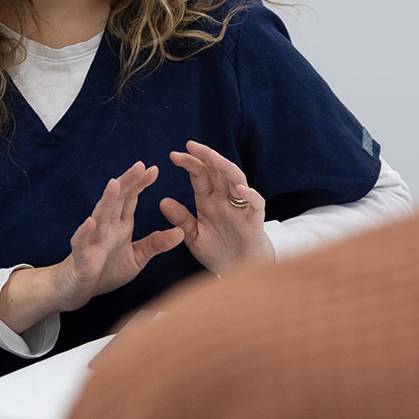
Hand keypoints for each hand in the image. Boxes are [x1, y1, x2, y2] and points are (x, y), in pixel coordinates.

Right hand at [0, 161, 185, 332]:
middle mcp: (105, 228)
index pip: (130, 199)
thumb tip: (180, 232)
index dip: (140, 184)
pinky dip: (84, 232)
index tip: (154, 169)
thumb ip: (156, 244)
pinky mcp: (81, 258)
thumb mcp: (137, 258)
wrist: (75, 291)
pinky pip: (81, 243)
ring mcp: (92, 241)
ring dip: (106, 201)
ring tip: (114, 184)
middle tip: (140, 165)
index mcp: (119, 226)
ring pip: (99, 216)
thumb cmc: (104, 271)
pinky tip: (90, 222)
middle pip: (116, 201)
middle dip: (127, 182)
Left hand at [159, 140, 273, 275]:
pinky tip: (239, 190)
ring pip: (237, 179)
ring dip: (225, 167)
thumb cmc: (219, 253)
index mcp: (209, 201)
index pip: (200, 175)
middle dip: (205, 156)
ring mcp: (241, 208)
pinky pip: (256, 203)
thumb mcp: (194, 237)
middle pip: (217, 171)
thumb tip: (162, 201)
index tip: (173, 156)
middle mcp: (225, 200)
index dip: (189, 164)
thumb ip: (181, 220)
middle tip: (190, 145)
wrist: (239, 273)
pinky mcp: (255, 220)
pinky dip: (250, 195)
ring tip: (213, 158)